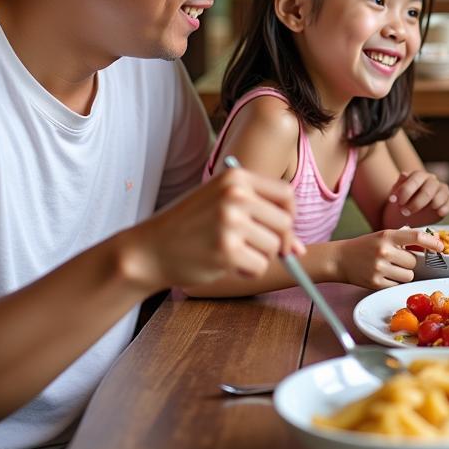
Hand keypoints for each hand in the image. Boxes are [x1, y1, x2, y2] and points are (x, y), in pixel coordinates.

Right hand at [123, 168, 302, 291]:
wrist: (149, 249)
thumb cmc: (187, 226)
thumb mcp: (221, 204)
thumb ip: (260, 216)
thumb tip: (299, 249)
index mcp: (236, 177)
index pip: (286, 193)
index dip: (289, 215)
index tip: (280, 230)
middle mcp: (236, 195)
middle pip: (285, 222)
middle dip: (275, 241)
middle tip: (251, 247)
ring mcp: (231, 222)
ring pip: (274, 247)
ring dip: (258, 257)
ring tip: (231, 253)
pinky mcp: (227, 250)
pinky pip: (259, 266)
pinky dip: (247, 271)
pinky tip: (225, 264)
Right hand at [338, 228, 443, 289]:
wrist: (339, 258)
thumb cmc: (365, 246)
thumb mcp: (383, 236)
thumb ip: (404, 238)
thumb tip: (431, 240)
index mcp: (387, 235)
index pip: (416, 236)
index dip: (431, 242)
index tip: (440, 247)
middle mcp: (384, 251)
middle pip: (413, 262)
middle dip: (408, 262)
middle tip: (396, 260)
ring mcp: (380, 268)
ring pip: (408, 275)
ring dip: (403, 274)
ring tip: (389, 268)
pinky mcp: (376, 283)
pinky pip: (397, 285)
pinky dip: (394, 282)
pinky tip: (383, 276)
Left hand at [384, 170, 448, 224]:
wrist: (408, 215)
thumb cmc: (401, 203)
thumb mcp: (395, 195)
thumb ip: (398, 186)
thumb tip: (403, 175)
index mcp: (419, 176)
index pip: (415, 178)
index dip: (405, 190)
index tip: (396, 202)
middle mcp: (432, 180)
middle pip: (428, 189)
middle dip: (416, 203)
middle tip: (405, 212)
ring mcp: (442, 190)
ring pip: (441, 195)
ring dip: (431, 205)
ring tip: (420, 214)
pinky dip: (445, 208)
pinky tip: (439, 213)